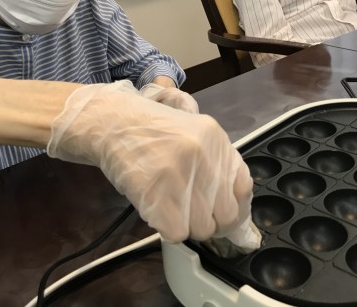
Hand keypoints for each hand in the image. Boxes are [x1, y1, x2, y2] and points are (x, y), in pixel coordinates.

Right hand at [46, 81, 253, 241]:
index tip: (220, 211)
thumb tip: (235, 204)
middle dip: (209, 220)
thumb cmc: (150, 131)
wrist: (112, 123)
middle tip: (189, 211)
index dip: (233, 206)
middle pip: (226, 216)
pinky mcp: (157, 195)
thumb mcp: (194, 134)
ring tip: (168, 205)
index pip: (244, 188)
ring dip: (186, 224)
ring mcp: (180, 175)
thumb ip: (217, 162)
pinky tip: (156, 208)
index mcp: (216, 139)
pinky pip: (177, 233)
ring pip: (202, 229)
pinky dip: (166, 227)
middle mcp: (204, 156)